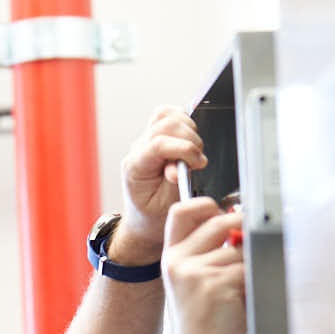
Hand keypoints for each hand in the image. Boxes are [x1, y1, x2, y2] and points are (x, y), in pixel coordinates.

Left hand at [112, 106, 205, 265]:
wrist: (144, 219)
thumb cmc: (153, 215)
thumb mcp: (165, 208)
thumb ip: (172, 185)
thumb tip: (179, 167)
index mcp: (136, 167)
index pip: (159, 144)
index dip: (184, 149)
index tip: (199, 163)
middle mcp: (138, 149)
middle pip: (164, 124)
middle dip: (189, 139)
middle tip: (197, 160)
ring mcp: (146, 140)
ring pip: (165, 114)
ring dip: (187, 128)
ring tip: (193, 151)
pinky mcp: (156, 136)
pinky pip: (168, 115)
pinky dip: (183, 122)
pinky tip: (189, 140)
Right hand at [161, 197, 246, 333]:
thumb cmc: (200, 323)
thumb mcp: (191, 283)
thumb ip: (208, 254)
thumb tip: (238, 226)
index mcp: (172, 257)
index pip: (181, 212)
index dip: (205, 205)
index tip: (223, 212)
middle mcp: (180, 261)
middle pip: (219, 222)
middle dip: (242, 225)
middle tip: (253, 238)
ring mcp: (198, 272)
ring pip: (239, 249)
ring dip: (250, 264)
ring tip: (243, 287)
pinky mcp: (218, 284)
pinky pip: (248, 269)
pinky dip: (254, 281)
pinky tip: (245, 297)